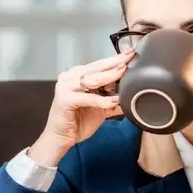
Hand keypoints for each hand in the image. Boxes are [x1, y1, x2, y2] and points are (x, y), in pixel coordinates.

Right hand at [30, 50, 134, 165]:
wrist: (61, 138)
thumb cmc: (77, 122)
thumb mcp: (100, 109)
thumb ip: (113, 101)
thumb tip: (131, 96)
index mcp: (77, 76)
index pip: (99, 65)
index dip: (115, 59)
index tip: (130, 54)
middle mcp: (70, 77)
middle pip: (97, 68)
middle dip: (115, 63)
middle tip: (129, 58)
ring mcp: (66, 86)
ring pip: (92, 79)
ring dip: (110, 76)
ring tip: (123, 73)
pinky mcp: (65, 99)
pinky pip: (87, 98)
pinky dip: (101, 100)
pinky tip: (113, 101)